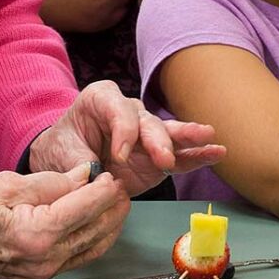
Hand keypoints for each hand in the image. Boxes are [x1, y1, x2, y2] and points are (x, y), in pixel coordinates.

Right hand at [0, 164, 128, 278]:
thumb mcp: (3, 185)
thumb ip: (50, 182)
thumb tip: (84, 175)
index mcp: (35, 235)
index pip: (87, 207)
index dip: (105, 188)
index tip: (111, 172)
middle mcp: (43, 260)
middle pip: (96, 230)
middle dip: (113, 206)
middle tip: (120, 184)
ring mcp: (40, 273)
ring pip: (92, 248)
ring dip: (108, 224)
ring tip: (114, 200)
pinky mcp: (35, 276)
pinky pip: (76, 257)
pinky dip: (91, 239)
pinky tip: (94, 221)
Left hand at [27, 80, 227, 194]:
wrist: (65, 162)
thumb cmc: (62, 148)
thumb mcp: (60, 153)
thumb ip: (78, 164)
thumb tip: (96, 178)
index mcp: (102, 100)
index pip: (118, 110)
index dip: (122, 133)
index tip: (117, 157)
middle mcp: (130, 112)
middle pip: (147, 122)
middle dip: (157, 139)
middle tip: (164, 158)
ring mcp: (147, 135)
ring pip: (168, 134)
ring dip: (188, 138)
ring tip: (209, 137)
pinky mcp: (158, 159)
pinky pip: (180, 156)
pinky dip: (198, 156)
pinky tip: (217, 152)